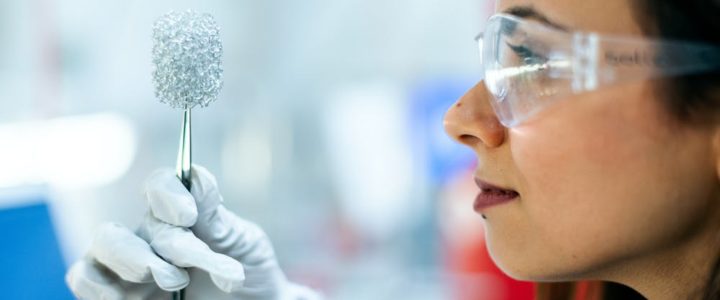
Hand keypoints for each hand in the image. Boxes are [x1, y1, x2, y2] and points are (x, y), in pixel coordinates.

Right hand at [66, 165, 320, 299]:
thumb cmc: (252, 272)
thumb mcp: (242, 242)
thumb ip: (215, 216)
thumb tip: (195, 175)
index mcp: (182, 212)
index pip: (160, 184)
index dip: (168, 194)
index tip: (189, 216)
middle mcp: (151, 234)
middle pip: (132, 216)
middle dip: (157, 245)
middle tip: (185, 271)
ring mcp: (131, 264)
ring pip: (104, 243)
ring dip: (133, 260)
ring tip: (172, 282)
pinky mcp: (121, 293)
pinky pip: (85, 278)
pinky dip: (96, 285)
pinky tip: (122, 296)